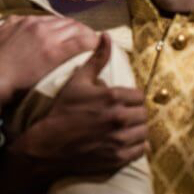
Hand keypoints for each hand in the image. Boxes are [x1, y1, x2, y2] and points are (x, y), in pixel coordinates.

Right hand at [0, 15, 98, 120]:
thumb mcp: (0, 35)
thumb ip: (11, 25)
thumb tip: (19, 22)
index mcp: (25, 21)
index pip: (54, 20)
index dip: (66, 29)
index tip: (71, 38)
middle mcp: (37, 25)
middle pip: (68, 23)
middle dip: (80, 31)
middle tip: (87, 43)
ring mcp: (47, 37)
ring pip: (78, 29)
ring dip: (88, 37)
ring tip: (94, 48)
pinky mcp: (55, 52)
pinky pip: (81, 43)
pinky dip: (92, 44)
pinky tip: (97, 50)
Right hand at [13, 35, 146, 178]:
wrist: (49, 143)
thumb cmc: (62, 109)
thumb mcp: (78, 80)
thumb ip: (97, 58)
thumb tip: (107, 36)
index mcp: (112, 97)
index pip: (139, 96)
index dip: (130, 98)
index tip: (120, 101)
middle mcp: (119, 118)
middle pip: (143, 114)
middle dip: (134, 113)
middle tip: (120, 114)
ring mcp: (120, 139)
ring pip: (144, 132)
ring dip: (136, 130)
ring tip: (123, 128)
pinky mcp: (119, 157)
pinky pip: (141, 150)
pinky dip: (136, 146)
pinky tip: (123, 141)